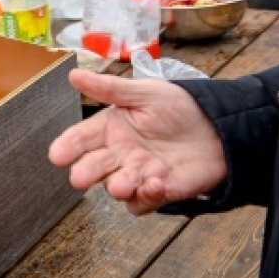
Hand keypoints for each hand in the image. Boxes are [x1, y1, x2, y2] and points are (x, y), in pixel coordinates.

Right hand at [48, 69, 226, 214]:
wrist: (221, 127)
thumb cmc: (180, 106)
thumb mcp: (145, 92)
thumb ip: (109, 88)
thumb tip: (73, 75)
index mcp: (111, 128)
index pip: (81, 138)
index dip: (67, 146)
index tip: (57, 155)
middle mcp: (119, 153)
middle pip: (94, 166)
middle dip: (85, 173)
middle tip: (80, 178)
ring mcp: (138, 174)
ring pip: (116, 188)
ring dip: (117, 188)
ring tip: (122, 185)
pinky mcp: (158, 191)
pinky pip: (143, 202)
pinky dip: (146, 198)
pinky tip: (156, 183)